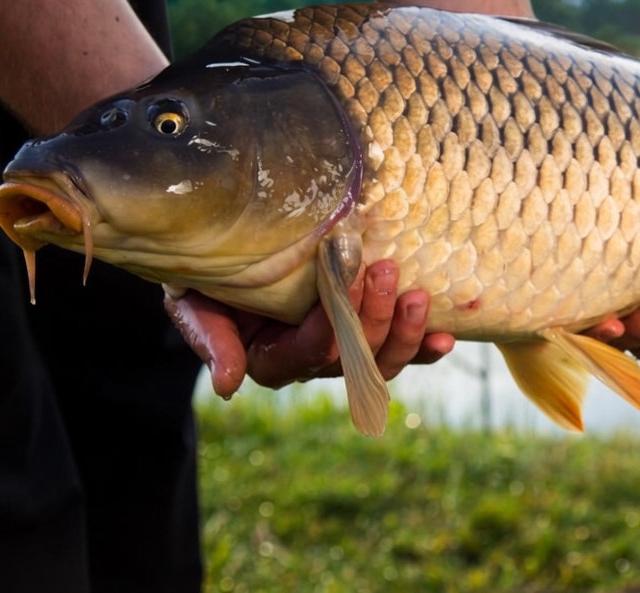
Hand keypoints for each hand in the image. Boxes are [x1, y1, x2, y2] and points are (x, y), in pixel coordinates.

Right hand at [165, 260, 454, 397]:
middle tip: (384, 268)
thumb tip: (228, 387)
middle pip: (354, 358)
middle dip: (374, 316)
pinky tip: (446, 338)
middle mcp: (312, 362)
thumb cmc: (207, 274)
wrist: (225, 252)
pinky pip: (403, 353)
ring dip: (405, 332)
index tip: (347, 274)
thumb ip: (209, 338)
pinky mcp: (370, 336)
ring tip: (418, 295)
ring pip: (383, 361)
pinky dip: (425, 348)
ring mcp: (345, 352)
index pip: (311, 350)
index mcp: (271, 360)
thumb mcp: (194, 299)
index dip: (334, 320)